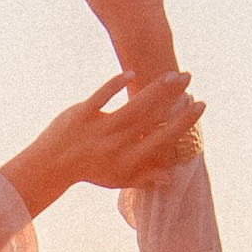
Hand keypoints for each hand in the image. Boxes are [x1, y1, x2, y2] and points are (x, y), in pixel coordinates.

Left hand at [1, 70, 202, 219]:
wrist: (51, 166)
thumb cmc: (89, 172)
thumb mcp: (118, 179)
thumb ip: (144, 178)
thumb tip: (170, 179)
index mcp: (130, 159)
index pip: (163, 138)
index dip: (183, 122)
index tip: (199, 105)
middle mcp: (118, 144)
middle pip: (151, 117)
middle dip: (172, 98)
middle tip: (189, 80)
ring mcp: (100, 128)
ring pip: (133, 106)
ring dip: (154, 89)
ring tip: (171, 74)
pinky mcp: (82, 114)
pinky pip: (101, 96)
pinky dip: (115, 84)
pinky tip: (132, 73)